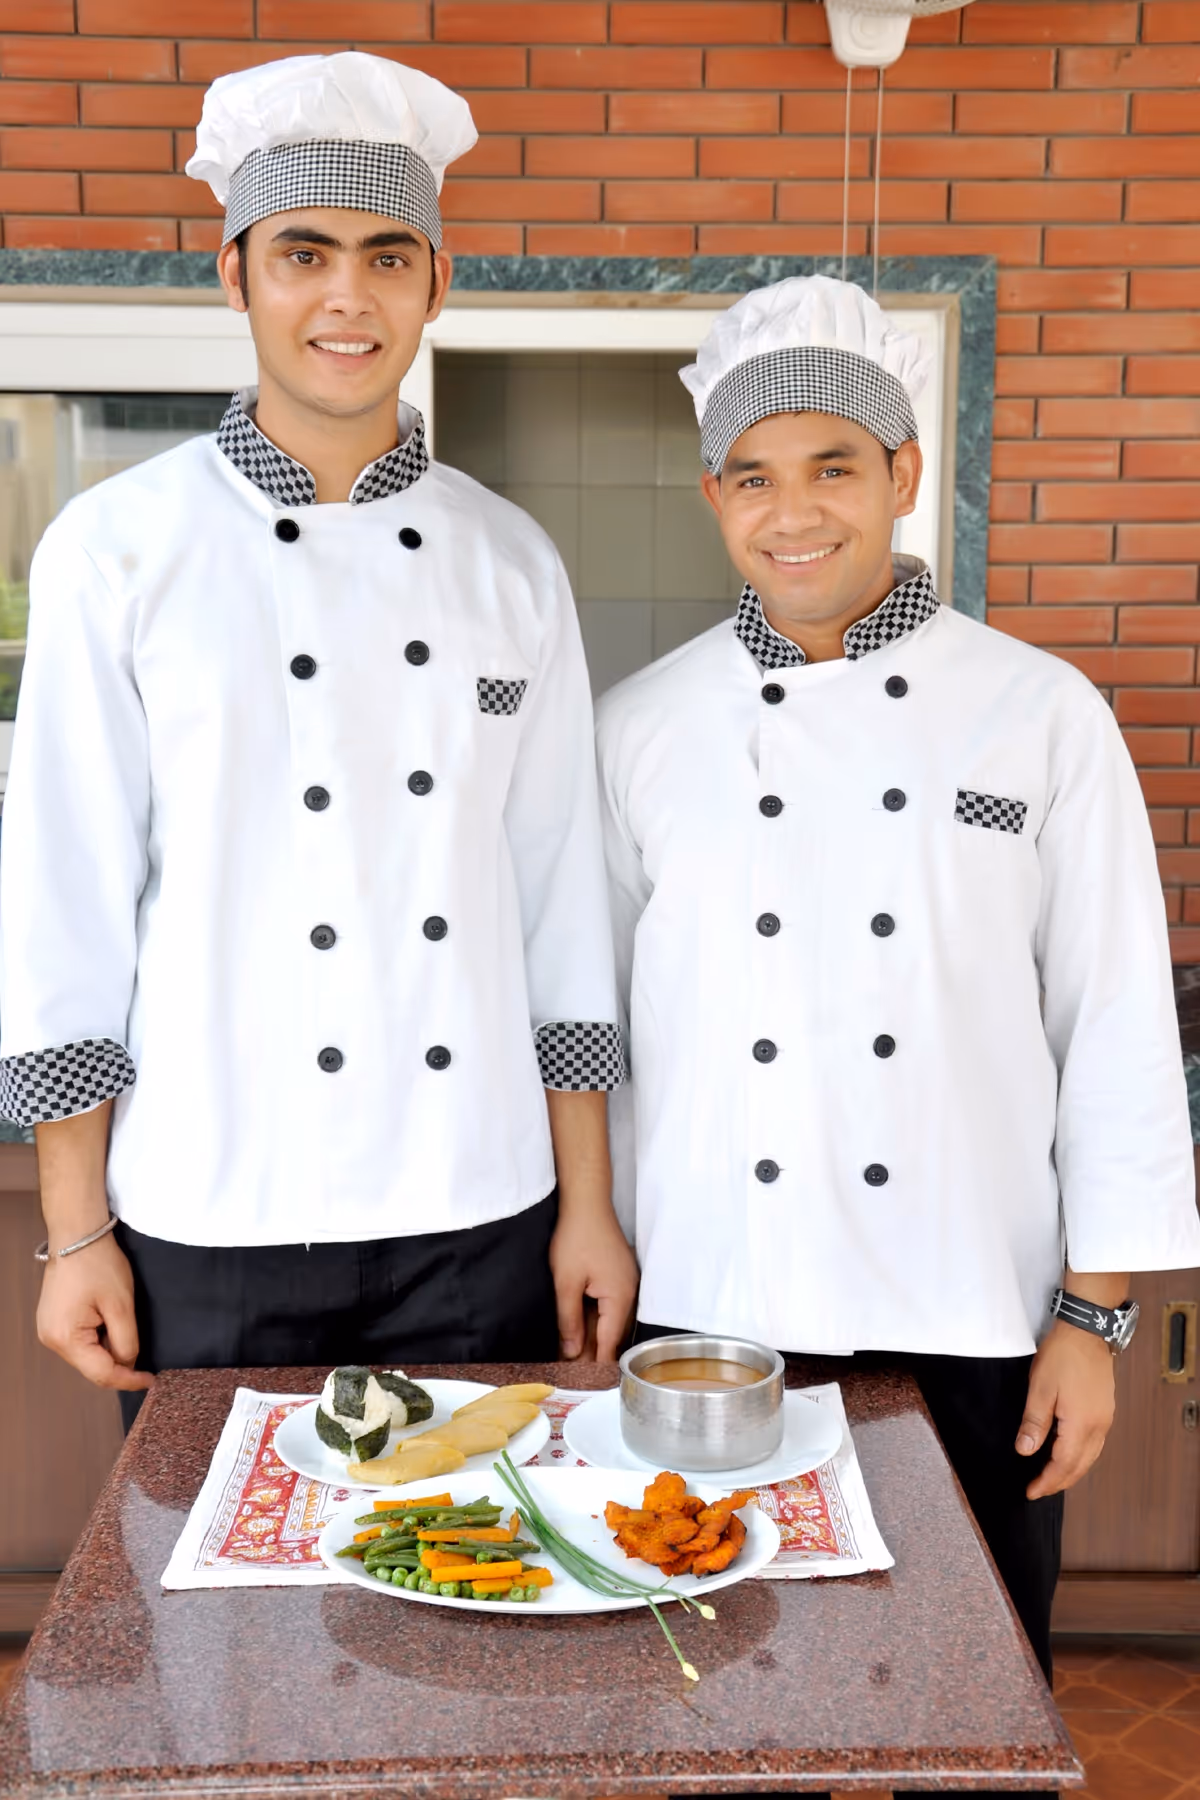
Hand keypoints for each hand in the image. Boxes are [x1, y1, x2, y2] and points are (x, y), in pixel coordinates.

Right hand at [36, 1232, 153, 1392]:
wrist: (77, 1235)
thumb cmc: (99, 1265)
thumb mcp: (122, 1306)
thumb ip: (126, 1341)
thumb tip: (128, 1364)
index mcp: (66, 1338)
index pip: (101, 1374)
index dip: (128, 1380)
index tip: (150, 1381)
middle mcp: (51, 1340)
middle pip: (91, 1367)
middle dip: (119, 1365)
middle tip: (144, 1360)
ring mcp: (48, 1331)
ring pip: (86, 1356)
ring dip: (108, 1350)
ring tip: (125, 1330)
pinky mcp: (52, 1322)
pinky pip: (79, 1342)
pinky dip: (98, 1340)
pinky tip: (110, 1324)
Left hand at [550, 1205, 638, 1363]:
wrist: (586, 1202)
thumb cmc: (576, 1237)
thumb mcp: (566, 1282)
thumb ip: (569, 1319)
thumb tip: (572, 1351)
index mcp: (619, 1297)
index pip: (609, 1341)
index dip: (597, 1364)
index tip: (586, 1383)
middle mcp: (629, 1292)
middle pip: (614, 1333)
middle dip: (595, 1354)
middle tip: (575, 1375)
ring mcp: (627, 1283)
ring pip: (612, 1320)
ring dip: (596, 1338)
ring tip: (576, 1358)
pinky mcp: (620, 1275)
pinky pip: (611, 1306)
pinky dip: (598, 1320)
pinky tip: (584, 1329)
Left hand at [1016, 1319, 1115, 1499]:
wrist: (1087, 1330)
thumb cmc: (1062, 1355)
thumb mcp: (1040, 1387)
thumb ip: (1034, 1422)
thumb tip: (1025, 1451)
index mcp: (1081, 1424)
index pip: (1063, 1465)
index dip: (1047, 1482)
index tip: (1030, 1491)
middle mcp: (1099, 1427)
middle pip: (1080, 1466)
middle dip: (1059, 1482)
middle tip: (1039, 1490)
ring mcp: (1106, 1419)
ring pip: (1090, 1457)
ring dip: (1071, 1471)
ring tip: (1051, 1478)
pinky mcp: (1107, 1410)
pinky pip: (1095, 1444)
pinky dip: (1080, 1457)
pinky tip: (1068, 1454)